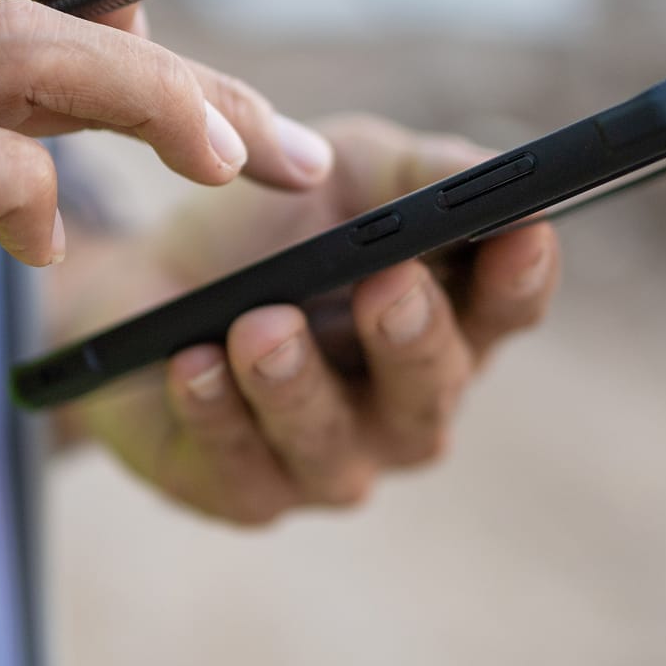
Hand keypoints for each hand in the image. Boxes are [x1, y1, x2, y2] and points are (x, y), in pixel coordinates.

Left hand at [72, 115, 559, 524]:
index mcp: (448, 319)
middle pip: (434, 389)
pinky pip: (239, 467)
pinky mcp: (245, 492)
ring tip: (260, 325)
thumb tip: (492, 173)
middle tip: (387, 284)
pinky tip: (194, 364)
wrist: (143, 282)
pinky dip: (216, 412)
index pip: (510, 307)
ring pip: (332, 442)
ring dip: (297, 383)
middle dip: (413, 338)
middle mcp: (405, 404)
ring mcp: (329, 458)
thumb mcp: (345, 173)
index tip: (519, 230)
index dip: (521, 275)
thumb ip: (421, 172)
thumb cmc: (268, 231)